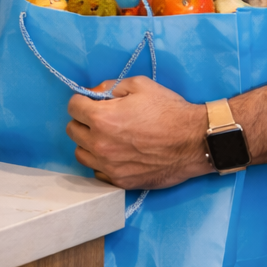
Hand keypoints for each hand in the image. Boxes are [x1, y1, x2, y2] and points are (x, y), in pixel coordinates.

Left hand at [65, 77, 212, 189]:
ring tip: (107, 137)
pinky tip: (116, 155)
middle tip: (101, 118)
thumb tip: (93, 94)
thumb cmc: (169, 110)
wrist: (194, 141)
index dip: (82, 101)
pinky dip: (101, 163)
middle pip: (73, 130)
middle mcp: (100, 144)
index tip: (93, 102)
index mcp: (102, 118)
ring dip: (89, 143)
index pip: (72, 107)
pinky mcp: (120, 181)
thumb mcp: (139, 85)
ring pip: (81, 153)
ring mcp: (109, 166)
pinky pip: (97, 172)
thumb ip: (110, 87)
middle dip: (83, 121)